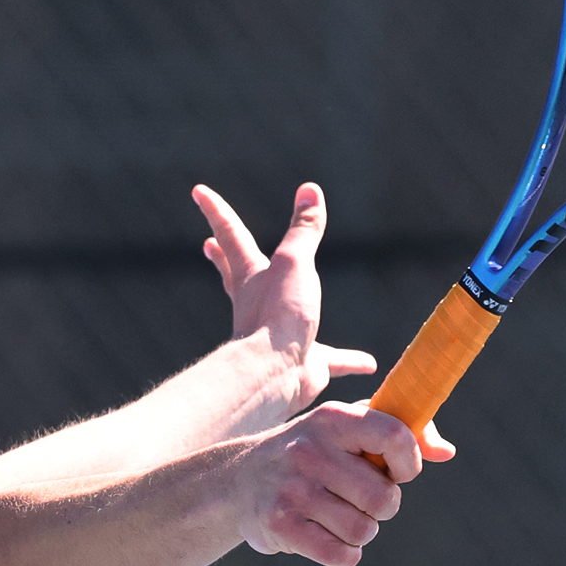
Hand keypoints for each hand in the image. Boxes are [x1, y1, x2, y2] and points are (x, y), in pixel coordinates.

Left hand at [192, 182, 375, 412]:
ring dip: (293, 310)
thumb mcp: (294, 263)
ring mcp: (280, 336)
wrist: (277, 375)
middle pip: (237, 274)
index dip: (216, 211)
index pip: (231, 234)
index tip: (198, 192)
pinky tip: (367, 364)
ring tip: (305, 308)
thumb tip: (310, 189)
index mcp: (252, 277)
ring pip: (284, 319)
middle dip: (225, 258)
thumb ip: (304, 230)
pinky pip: (332, 360)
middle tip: (210, 245)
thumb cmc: (279, 315)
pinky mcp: (306, 364)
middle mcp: (259, 304)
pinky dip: (349, 360)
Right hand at [234, 402, 454, 565]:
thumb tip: (447, 451)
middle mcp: (310, 450)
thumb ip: (401, 433)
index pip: (394, 436)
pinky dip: (345, 553)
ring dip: (361, 530)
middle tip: (362, 500)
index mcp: (332, 419)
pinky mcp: (280, 525)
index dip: (409, 462)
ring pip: (364, 530)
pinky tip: (327, 537)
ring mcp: (292, 489)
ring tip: (338, 515)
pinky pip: (342, 555)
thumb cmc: (312, 453)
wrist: (237, 480)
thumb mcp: (346, 431)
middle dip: (383, 506)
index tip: (399, 471)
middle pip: (384, 497)